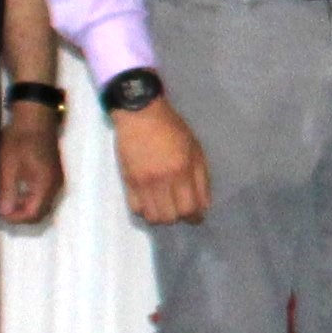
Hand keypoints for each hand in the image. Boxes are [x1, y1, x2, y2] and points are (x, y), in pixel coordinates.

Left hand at [0, 103, 64, 229]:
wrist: (35, 117)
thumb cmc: (20, 139)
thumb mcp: (8, 166)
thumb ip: (8, 191)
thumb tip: (5, 213)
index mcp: (45, 184)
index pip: (33, 213)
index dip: (15, 218)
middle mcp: (56, 186)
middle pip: (41, 213)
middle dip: (21, 216)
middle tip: (1, 209)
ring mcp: (57, 180)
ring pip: (43, 205)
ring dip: (26, 208)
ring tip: (7, 201)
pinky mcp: (54, 174)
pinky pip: (45, 196)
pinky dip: (31, 199)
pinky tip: (17, 191)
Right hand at [115, 100, 212, 226]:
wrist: (140, 114)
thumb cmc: (172, 129)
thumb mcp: (195, 149)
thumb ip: (201, 178)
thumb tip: (203, 204)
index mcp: (181, 171)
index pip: (189, 208)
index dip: (195, 217)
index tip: (197, 216)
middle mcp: (162, 180)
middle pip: (170, 217)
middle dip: (179, 217)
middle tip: (181, 209)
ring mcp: (142, 183)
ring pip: (152, 217)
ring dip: (162, 216)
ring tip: (166, 207)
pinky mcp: (128, 181)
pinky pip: (136, 209)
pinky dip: (145, 211)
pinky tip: (151, 202)